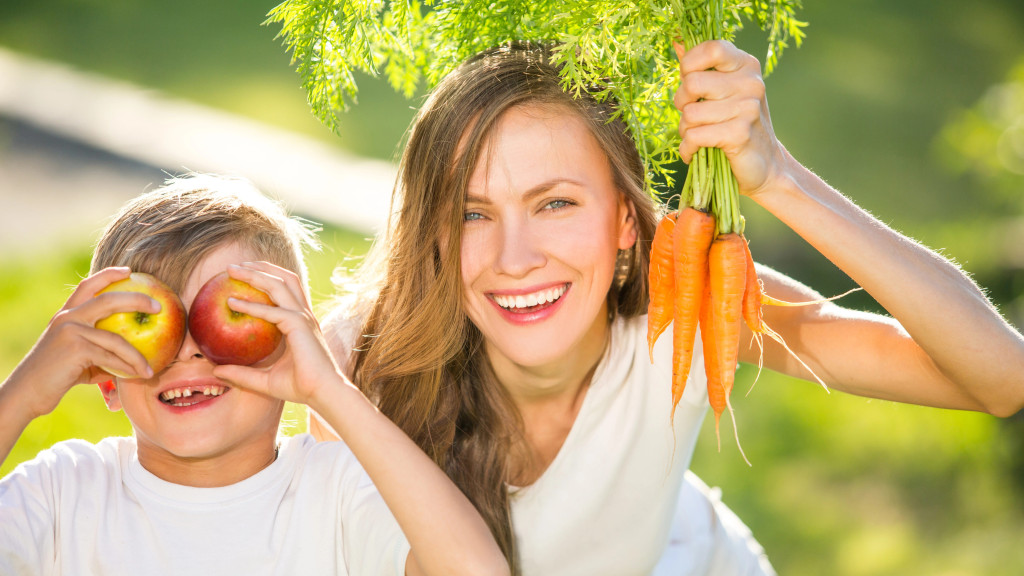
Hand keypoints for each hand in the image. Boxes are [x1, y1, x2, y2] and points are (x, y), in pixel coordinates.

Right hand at [5, 267, 155, 417]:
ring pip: (116, 339)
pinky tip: (137, 376)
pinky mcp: (75, 348)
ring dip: (137, 356)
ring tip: (150, 369)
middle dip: (137, 299)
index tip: (129, 270)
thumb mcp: (80, 357)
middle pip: (108, 300)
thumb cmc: (58, 376)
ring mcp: (71, 331)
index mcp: (66, 315)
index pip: (87, 286)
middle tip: (159, 306)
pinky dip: (126, 368)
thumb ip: (102, 349)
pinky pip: (110, 357)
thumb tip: (133, 355)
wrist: (27, 392)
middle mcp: (67, 318)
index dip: (108, 274)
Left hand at [211, 262, 347, 407]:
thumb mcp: (264, 380)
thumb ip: (242, 374)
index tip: (240, 276)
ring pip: (279, 284)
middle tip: (231, 267)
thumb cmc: (300, 387)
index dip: (264, 278)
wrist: (323, 394)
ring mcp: (302, 317)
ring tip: (231, 270)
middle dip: (259, 267)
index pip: (284, 290)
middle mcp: (303, 315)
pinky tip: (232, 302)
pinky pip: (272, 311)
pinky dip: (252, 305)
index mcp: (300, 322)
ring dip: (255, 273)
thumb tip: (216, 371)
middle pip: (283, 278)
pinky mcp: (299, 325)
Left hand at [673, 40, 787, 198]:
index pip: (711, 48)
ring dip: (685, 130)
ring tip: (698, 136)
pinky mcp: (740, 134)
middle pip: (691, 84)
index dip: (689, 65)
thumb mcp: (723, 92)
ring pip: (690, 114)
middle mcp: (750, 82)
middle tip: (691, 115)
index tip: (689, 82)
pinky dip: (687, 149)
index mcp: (745, 65)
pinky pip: (694, 137)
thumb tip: (678, 43)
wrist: (765, 165)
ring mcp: (747, 108)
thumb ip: (701, 69)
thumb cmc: (735, 125)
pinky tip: (694, 152)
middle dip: (681, 103)